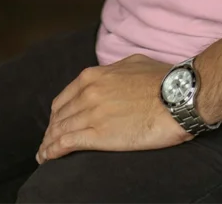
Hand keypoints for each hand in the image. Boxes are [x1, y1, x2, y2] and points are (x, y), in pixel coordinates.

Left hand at [36, 54, 190, 164]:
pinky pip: (66, 143)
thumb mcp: (132, 63)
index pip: (66, 97)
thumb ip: (114, 71)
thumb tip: (111, 76)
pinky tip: (48, 158)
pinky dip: (53, 151)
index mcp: (94, 76)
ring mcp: (92, 113)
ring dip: (48, 143)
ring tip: (43, 154)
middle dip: (51, 130)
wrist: (177, 95)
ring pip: (60, 130)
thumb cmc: (162, 79)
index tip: (57, 123)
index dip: (59, 113)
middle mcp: (88, 92)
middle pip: (60, 115)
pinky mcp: (99, 135)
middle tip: (48, 142)